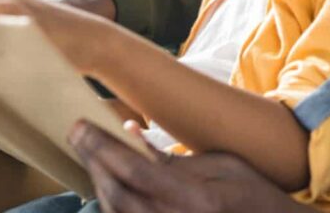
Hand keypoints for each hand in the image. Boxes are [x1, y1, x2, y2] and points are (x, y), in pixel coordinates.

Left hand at [69, 120, 314, 212]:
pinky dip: (111, 202)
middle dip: (93, 161)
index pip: (135, 170)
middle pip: (117, 194)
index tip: (82, 125)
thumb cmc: (252, 194)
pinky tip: (107, 182)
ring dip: (98, 181)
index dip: (104, 147)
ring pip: (117, 212)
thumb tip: (132, 136)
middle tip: (77, 133)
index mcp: (195, 198)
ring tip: (90, 152)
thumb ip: (175, 157)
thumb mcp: (222, 165)